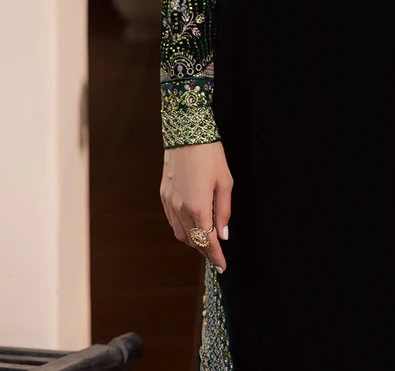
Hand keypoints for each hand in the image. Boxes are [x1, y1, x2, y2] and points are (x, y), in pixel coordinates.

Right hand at [160, 141, 233, 272]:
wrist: (186, 133)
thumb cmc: (210, 155)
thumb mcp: (225, 181)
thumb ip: (224, 211)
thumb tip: (223, 235)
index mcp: (198, 206)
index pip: (207, 241)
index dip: (216, 256)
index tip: (222, 266)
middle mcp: (180, 208)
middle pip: (193, 241)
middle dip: (206, 250)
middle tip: (217, 255)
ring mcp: (169, 202)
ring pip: (181, 234)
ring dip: (193, 241)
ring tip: (207, 240)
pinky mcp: (164, 195)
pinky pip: (172, 221)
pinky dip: (182, 229)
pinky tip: (192, 226)